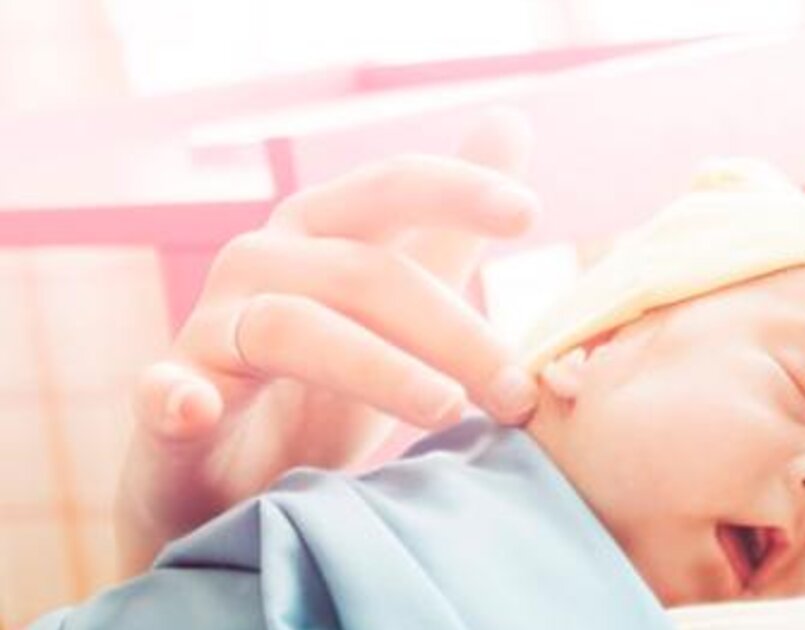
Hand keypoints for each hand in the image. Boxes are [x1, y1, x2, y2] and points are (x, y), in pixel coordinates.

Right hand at [116, 110, 543, 572]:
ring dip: (380, 371)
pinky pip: (164, 393)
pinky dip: (175, 397)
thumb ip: (451, 227)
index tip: (528, 212)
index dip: (457, 190)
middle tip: (518, 392)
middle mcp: (261, 263)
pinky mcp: (170, 405)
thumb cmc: (322, 385)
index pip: (394, 188)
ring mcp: (210, 330)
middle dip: (453, 332)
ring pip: (294, 329)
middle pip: (365, 274)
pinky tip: (193, 408)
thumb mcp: (397, 303)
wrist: (233, 485)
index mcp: (321, 232)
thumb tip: (511, 120)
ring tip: (449, 410)